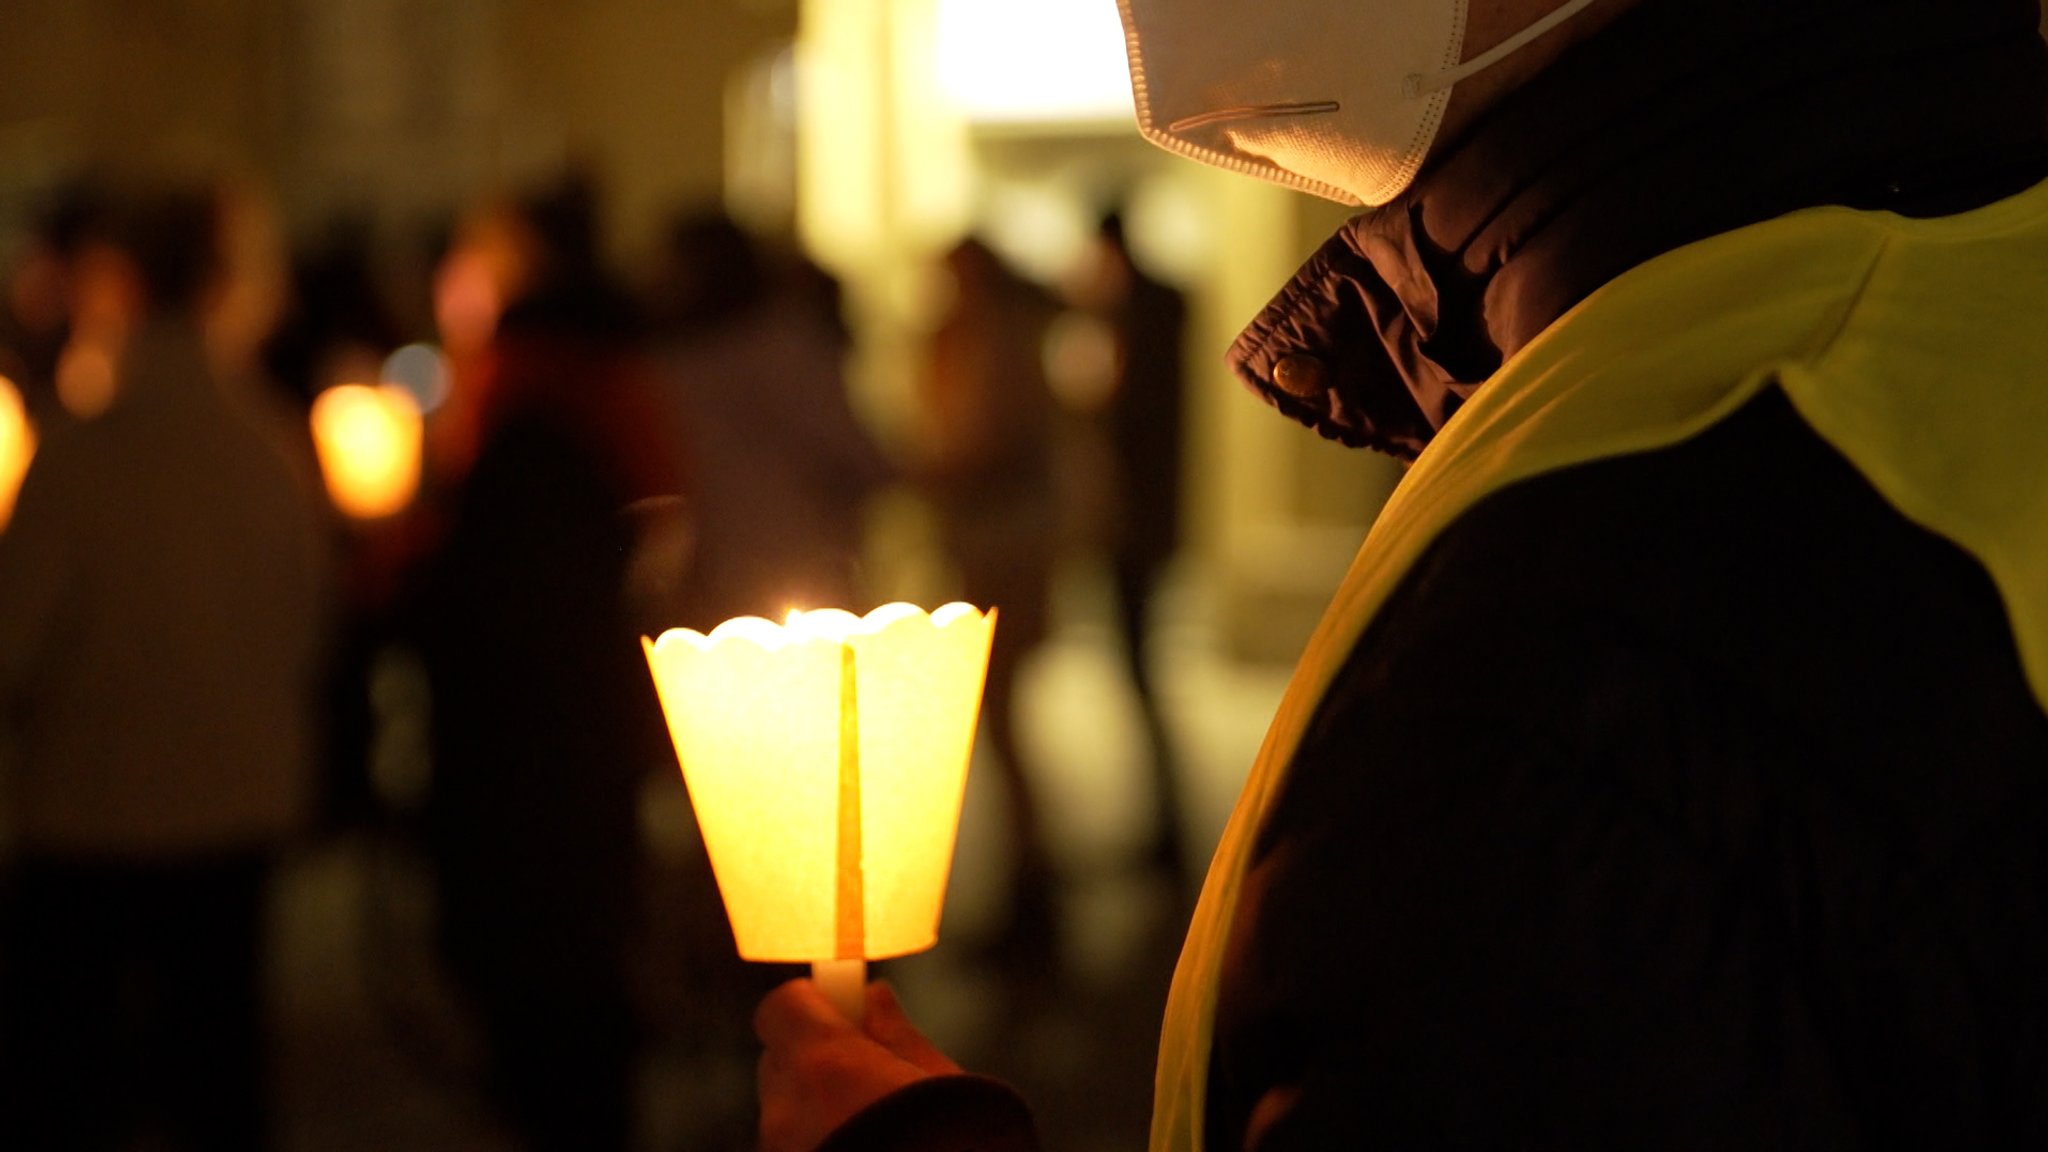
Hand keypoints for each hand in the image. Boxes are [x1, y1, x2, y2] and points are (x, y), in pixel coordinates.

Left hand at [755, 978, 961, 1151]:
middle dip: (815, 1059)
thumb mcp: (939, 1083)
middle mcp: (785, 1109)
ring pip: (787, 1113)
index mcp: (822, 1063)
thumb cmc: (952, 1143)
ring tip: (876, 1132)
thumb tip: (875, 999)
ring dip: (817, 1111)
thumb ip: (897, 1036)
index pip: (782, 1006)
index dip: (813, 1004)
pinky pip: (796, 1149)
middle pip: (780, 1061)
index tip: (846, 1010)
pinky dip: (821, 1145)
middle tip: (868, 1073)